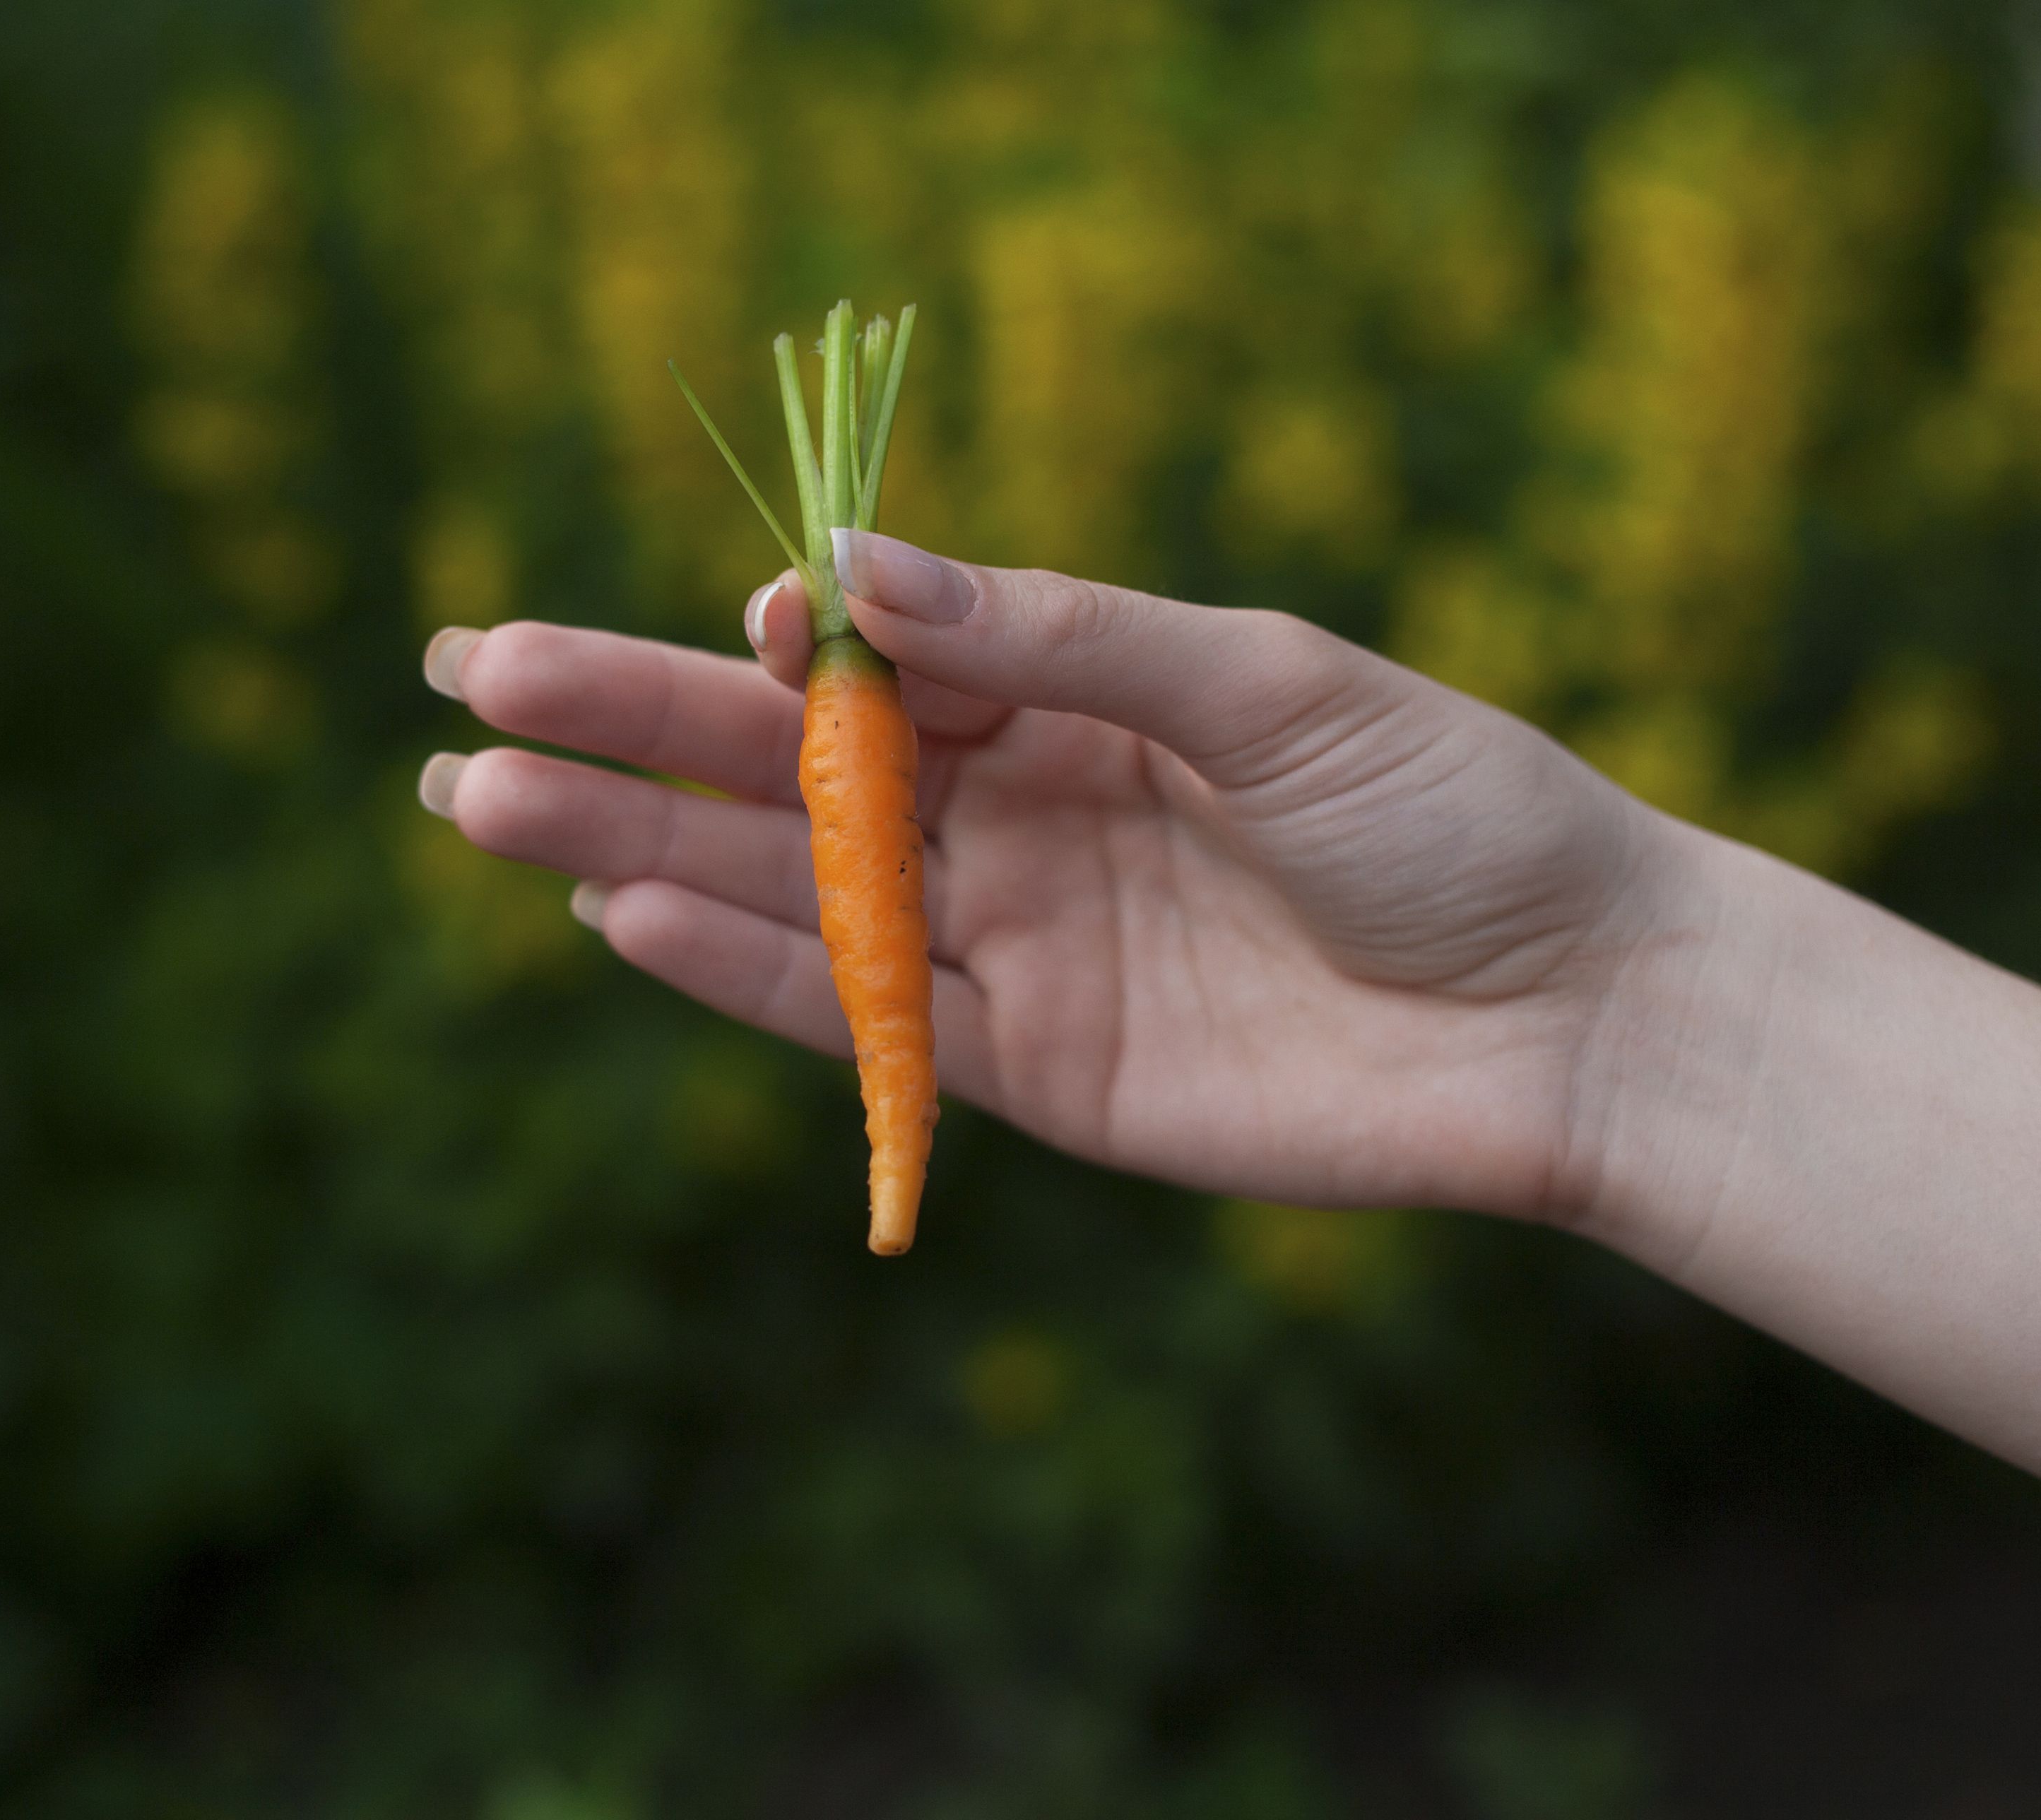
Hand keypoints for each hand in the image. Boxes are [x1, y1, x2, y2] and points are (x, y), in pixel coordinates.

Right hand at [420, 533, 1681, 1220]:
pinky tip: (624, 913)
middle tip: (464, 677)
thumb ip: (1064, 636)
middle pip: (788, 766)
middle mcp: (1021, 813)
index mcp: (1077, 696)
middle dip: (624, 722)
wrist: (1576, 1014)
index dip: (784, 637)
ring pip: (790, 887)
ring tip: (477, 796)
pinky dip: (745, 970)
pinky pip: (862, 1018)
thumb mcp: (1267, 686)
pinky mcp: (1035, 1070)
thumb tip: (853, 570)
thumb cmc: (1456, 814)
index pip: (879, 654)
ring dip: (632, 843)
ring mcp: (1016, 942)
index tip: (741, 622)